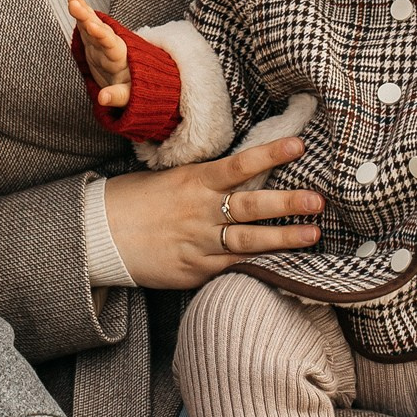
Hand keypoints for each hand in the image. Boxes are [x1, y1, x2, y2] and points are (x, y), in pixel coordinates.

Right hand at [66, 0, 130, 107]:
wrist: (134, 78)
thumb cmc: (131, 88)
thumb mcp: (129, 95)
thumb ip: (117, 96)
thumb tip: (102, 99)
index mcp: (120, 57)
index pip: (110, 43)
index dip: (100, 35)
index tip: (91, 26)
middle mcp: (110, 44)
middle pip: (98, 28)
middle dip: (86, 16)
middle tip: (74, 4)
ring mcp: (100, 41)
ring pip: (91, 22)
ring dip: (82, 10)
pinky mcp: (93, 40)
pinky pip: (86, 23)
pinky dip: (80, 11)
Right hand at [101, 140, 324, 289]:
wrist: (99, 235)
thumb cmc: (135, 200)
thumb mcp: (170, 178)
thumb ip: (206, 180)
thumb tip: (245, 174)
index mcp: (194, 181)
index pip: (239, 165)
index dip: (270, 154)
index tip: (298, 145)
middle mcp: (199, 212)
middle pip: (251, 207)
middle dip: (287, 204)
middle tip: (318, 201)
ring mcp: (198, 244)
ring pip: (248, 242)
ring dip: (283, 238)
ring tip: (313, 234)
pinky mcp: (195, 270)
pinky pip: (231, 266)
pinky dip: (256, 263)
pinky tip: (283, 264)